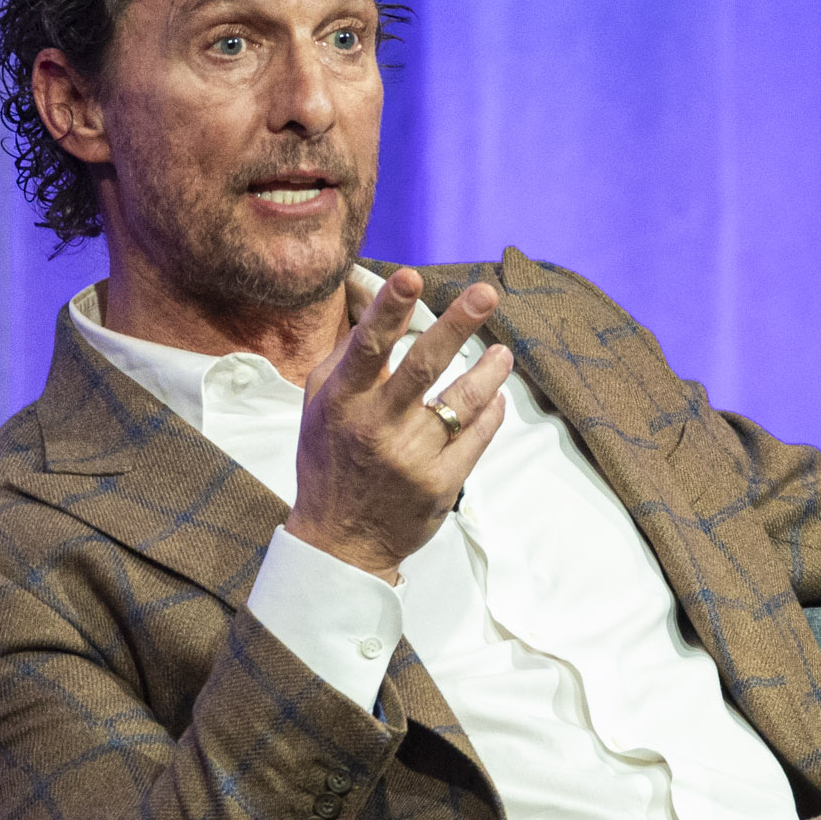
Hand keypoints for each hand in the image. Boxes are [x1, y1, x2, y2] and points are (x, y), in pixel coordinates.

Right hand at [284, 269, 513, 580]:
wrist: (340, 542)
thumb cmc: (329, 462)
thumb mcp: (318, 408)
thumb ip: (344, 360)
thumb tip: (375, 307)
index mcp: (342, 403)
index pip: (368, 348)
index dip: (389, 310)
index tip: (412, 277)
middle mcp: (376, 427)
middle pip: (424, 367)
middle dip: (458, 325)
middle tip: (486, 293)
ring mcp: (411, 457)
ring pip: (463, 401)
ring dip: (489, 371)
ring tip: (502, 354)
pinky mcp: (440, 484)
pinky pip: (477, 436)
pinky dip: (491, 412)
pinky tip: (494, 398)